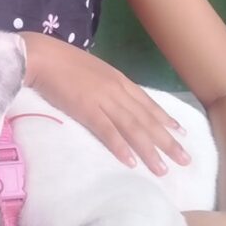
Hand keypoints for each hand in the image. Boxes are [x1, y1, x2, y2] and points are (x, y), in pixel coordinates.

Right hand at [22, 32, 190, 175]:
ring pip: (132, 128)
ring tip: (162, 169)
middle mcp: (117, 90)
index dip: (165, 119)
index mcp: (118, 79)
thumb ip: (106, 84)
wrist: (40, 56)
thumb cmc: (61, 61)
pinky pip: (107, 131)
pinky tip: (131, 162)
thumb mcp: (92, 70)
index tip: (181, 133)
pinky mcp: (86, 109)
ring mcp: (102, 99)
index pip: (148, 103)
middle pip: (146, 119)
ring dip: (149, 150)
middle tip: (185, 160)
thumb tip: (114, 96)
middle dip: (167, 141)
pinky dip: (120, 146)